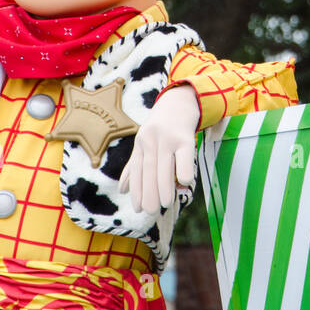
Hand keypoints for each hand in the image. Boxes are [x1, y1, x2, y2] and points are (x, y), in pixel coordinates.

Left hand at [119, 83, 199, 212]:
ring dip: (164, 188)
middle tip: (151, 211)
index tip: (138, 209)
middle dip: (149, 194)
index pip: (137, 170)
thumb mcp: (145, 140)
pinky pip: (184, 158)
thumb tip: (123, 190)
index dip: (136, 190)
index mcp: (141, 142)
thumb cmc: (164, 125)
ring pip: (164, 167)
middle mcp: (151, 139)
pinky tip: (185, 185)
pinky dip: (183, 173)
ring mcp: (168, 137)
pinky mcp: (186, 137)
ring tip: (166, 204)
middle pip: (149, 171)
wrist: (181, 98)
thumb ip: (135, 165)